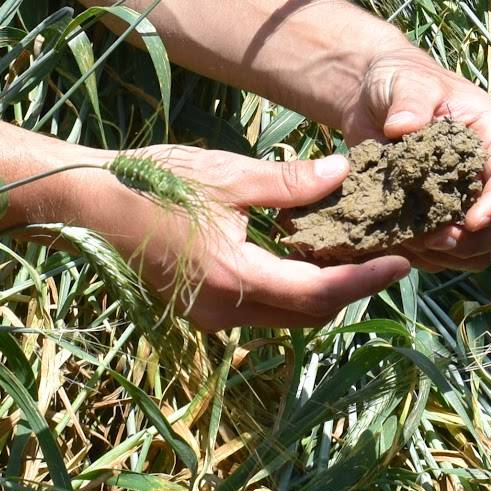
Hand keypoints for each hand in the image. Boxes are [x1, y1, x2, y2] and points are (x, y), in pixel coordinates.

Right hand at [92, 145, 412, 328]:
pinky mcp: (198, 306)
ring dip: (318, 292)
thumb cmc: (153, 182)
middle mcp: (224, 310)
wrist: (88, 203)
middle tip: (383, 257)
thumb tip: (344, 173)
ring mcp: (208, 314)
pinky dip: (288, 288)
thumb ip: (290, 182)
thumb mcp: (229, 174)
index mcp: (235, 279)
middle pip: (306, 315)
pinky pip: (258, 307)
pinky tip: (301, 255)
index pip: (318, 293)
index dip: (365, 280)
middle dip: (349, 290)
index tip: (403, 262)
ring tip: (351, 254)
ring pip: (283, 316)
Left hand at [337, 47, 490, 270]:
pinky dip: (428, 259)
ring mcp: (462, 199)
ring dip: (453, 256)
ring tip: (415, 245)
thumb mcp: (407, 82)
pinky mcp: (436, 216)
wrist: (371, 96)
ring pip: (480, 247)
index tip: (472, 221)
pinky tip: (400, 247)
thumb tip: (402, 127)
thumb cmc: (400, 80)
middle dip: (475, 240)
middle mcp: (485, 173)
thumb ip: (410, 102)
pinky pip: (445, 254)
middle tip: (436, 240)